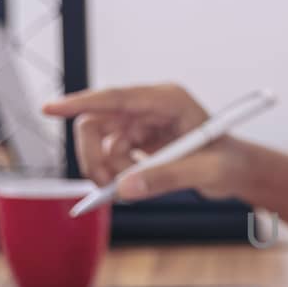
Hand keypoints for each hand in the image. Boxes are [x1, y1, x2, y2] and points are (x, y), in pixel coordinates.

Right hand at [42, 84, 246, 199]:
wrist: (238, 171)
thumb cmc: (230, 163)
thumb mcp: (205, 172)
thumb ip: (166, 178)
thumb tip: (124, 189)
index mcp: (168, 99)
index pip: (115, 97)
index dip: (81, 103)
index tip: (50, 108)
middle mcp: (149, 106)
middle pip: (97, 121)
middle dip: (94, 155)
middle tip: (105, 186)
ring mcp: (141, 122)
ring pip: (99, 142)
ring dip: (107, 169)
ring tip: (133, 186)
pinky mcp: (137, 139)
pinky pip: (109, 155)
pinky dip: (116, 174)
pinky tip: (138, 181)